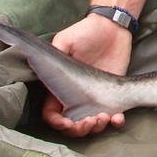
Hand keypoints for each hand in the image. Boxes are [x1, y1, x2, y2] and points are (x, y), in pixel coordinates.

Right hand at [41, 14, 132, 136]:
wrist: (112, 27)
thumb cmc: (86, 32)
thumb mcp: (65, 41)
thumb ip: (53, 56)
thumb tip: (39, 68)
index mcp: (61, 87)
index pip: (52, 114)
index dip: (57, 123)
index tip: (66, 123)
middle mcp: (77, 97)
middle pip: (72, 126)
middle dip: (78, 129)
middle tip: (88, 121)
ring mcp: (96, 98)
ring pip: (91, 125)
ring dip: (96, 128)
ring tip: (103, 117)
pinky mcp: (114, 96)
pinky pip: (113, 117)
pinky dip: (115, 123)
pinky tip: (117, 118)